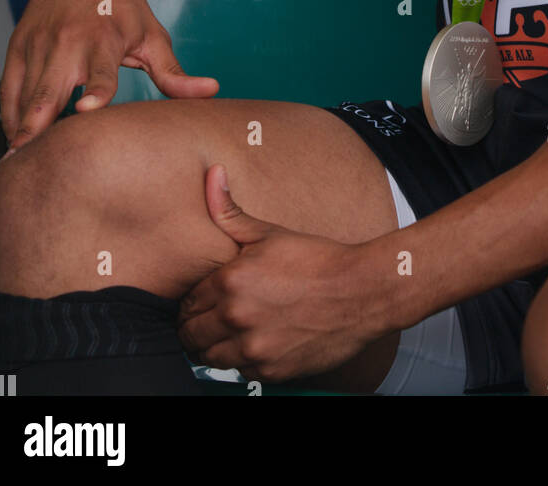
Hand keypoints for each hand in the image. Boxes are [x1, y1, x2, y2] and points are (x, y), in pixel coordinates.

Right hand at [0, 0, 218, 151]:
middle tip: (34, 164)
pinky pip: (9, 88)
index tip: (87, 111)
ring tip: (23, 163)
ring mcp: (39, 44)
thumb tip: (211, 92)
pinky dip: (11, 115)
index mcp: (104, 41)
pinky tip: (18, 138)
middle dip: (39, 129)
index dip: (95, 93)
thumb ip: (174, 73)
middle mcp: (68, 42)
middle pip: (50, 92)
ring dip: (22, 130)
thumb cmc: (123, 6)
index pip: (101, 73)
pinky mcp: (18, 45)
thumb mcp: (153, 37)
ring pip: (24, 96)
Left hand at [177, 164, 380, 381]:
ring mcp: (253, 349)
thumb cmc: (316, 260)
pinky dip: (243, 361)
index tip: (205, 300)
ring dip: (215, 346)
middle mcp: (235, 318)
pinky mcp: (270, 372)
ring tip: (235, 331)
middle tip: (214, 318)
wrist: (360, 291)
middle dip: (197, 327)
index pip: (186, 303)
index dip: (194, 301)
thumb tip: (212, 175)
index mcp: (230, 282)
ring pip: (209, 358)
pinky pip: (240, 372)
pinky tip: (259, 342)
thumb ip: (230, 211)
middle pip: (190, 335)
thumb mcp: (270, 233)